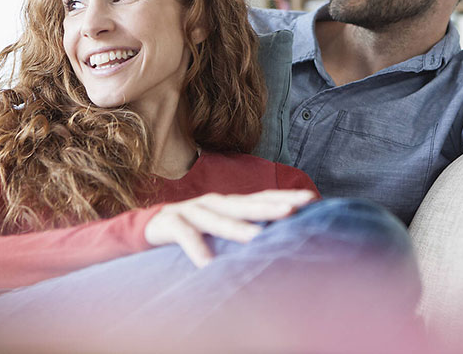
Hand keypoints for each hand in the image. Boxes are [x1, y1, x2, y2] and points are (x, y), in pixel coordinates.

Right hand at [144, 189, 316, 267]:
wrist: (149, 226)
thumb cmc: (194, 229)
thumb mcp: (221, 227)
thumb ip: (245, 230)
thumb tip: (281, 241)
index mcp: (230, 203)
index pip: (263, 197)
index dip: (286, 197)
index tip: (312, 199)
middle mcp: (215, 203)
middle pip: (246, 204)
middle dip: (270, 207)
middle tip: (293, 210)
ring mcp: (193, 210)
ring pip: (218, 219)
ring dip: (237, 228)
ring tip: (257, 238)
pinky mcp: (171, 223)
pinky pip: (186, 236)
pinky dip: (196, 249)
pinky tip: (206, 265)